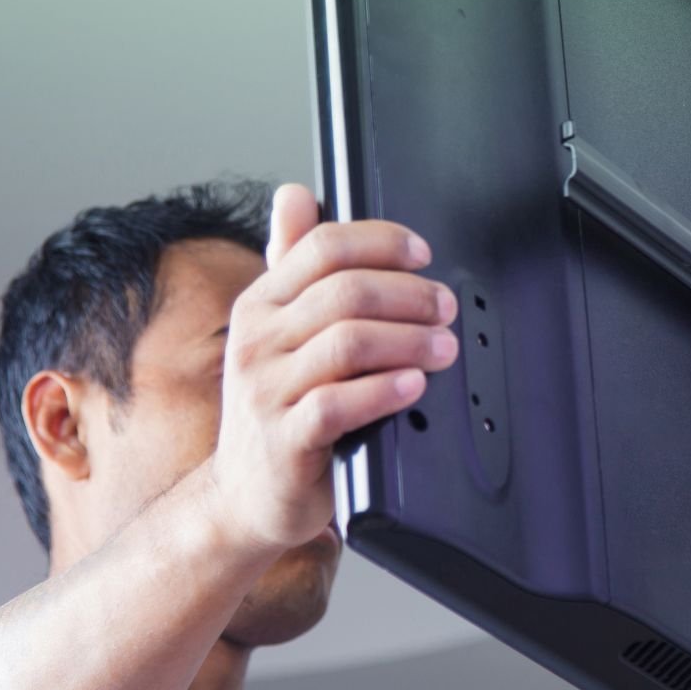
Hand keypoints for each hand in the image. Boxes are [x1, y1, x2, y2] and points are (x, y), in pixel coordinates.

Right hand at [208, 184, 457, 551]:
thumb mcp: (276, 332)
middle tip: (446, 307)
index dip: (381, 242)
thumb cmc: (275, 409)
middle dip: (409, 295)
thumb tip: (295, 194)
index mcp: (260, 304)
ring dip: (409, 340)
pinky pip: (340, 404)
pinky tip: (414, 386)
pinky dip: (386, 390)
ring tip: (444, 348)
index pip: (321, 247)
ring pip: (348, 342)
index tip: (423, 254)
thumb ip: (291, 265)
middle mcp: (256, 340)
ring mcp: (266, 391)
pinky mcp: (284, 440)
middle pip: (345, 291)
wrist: (245, 495)